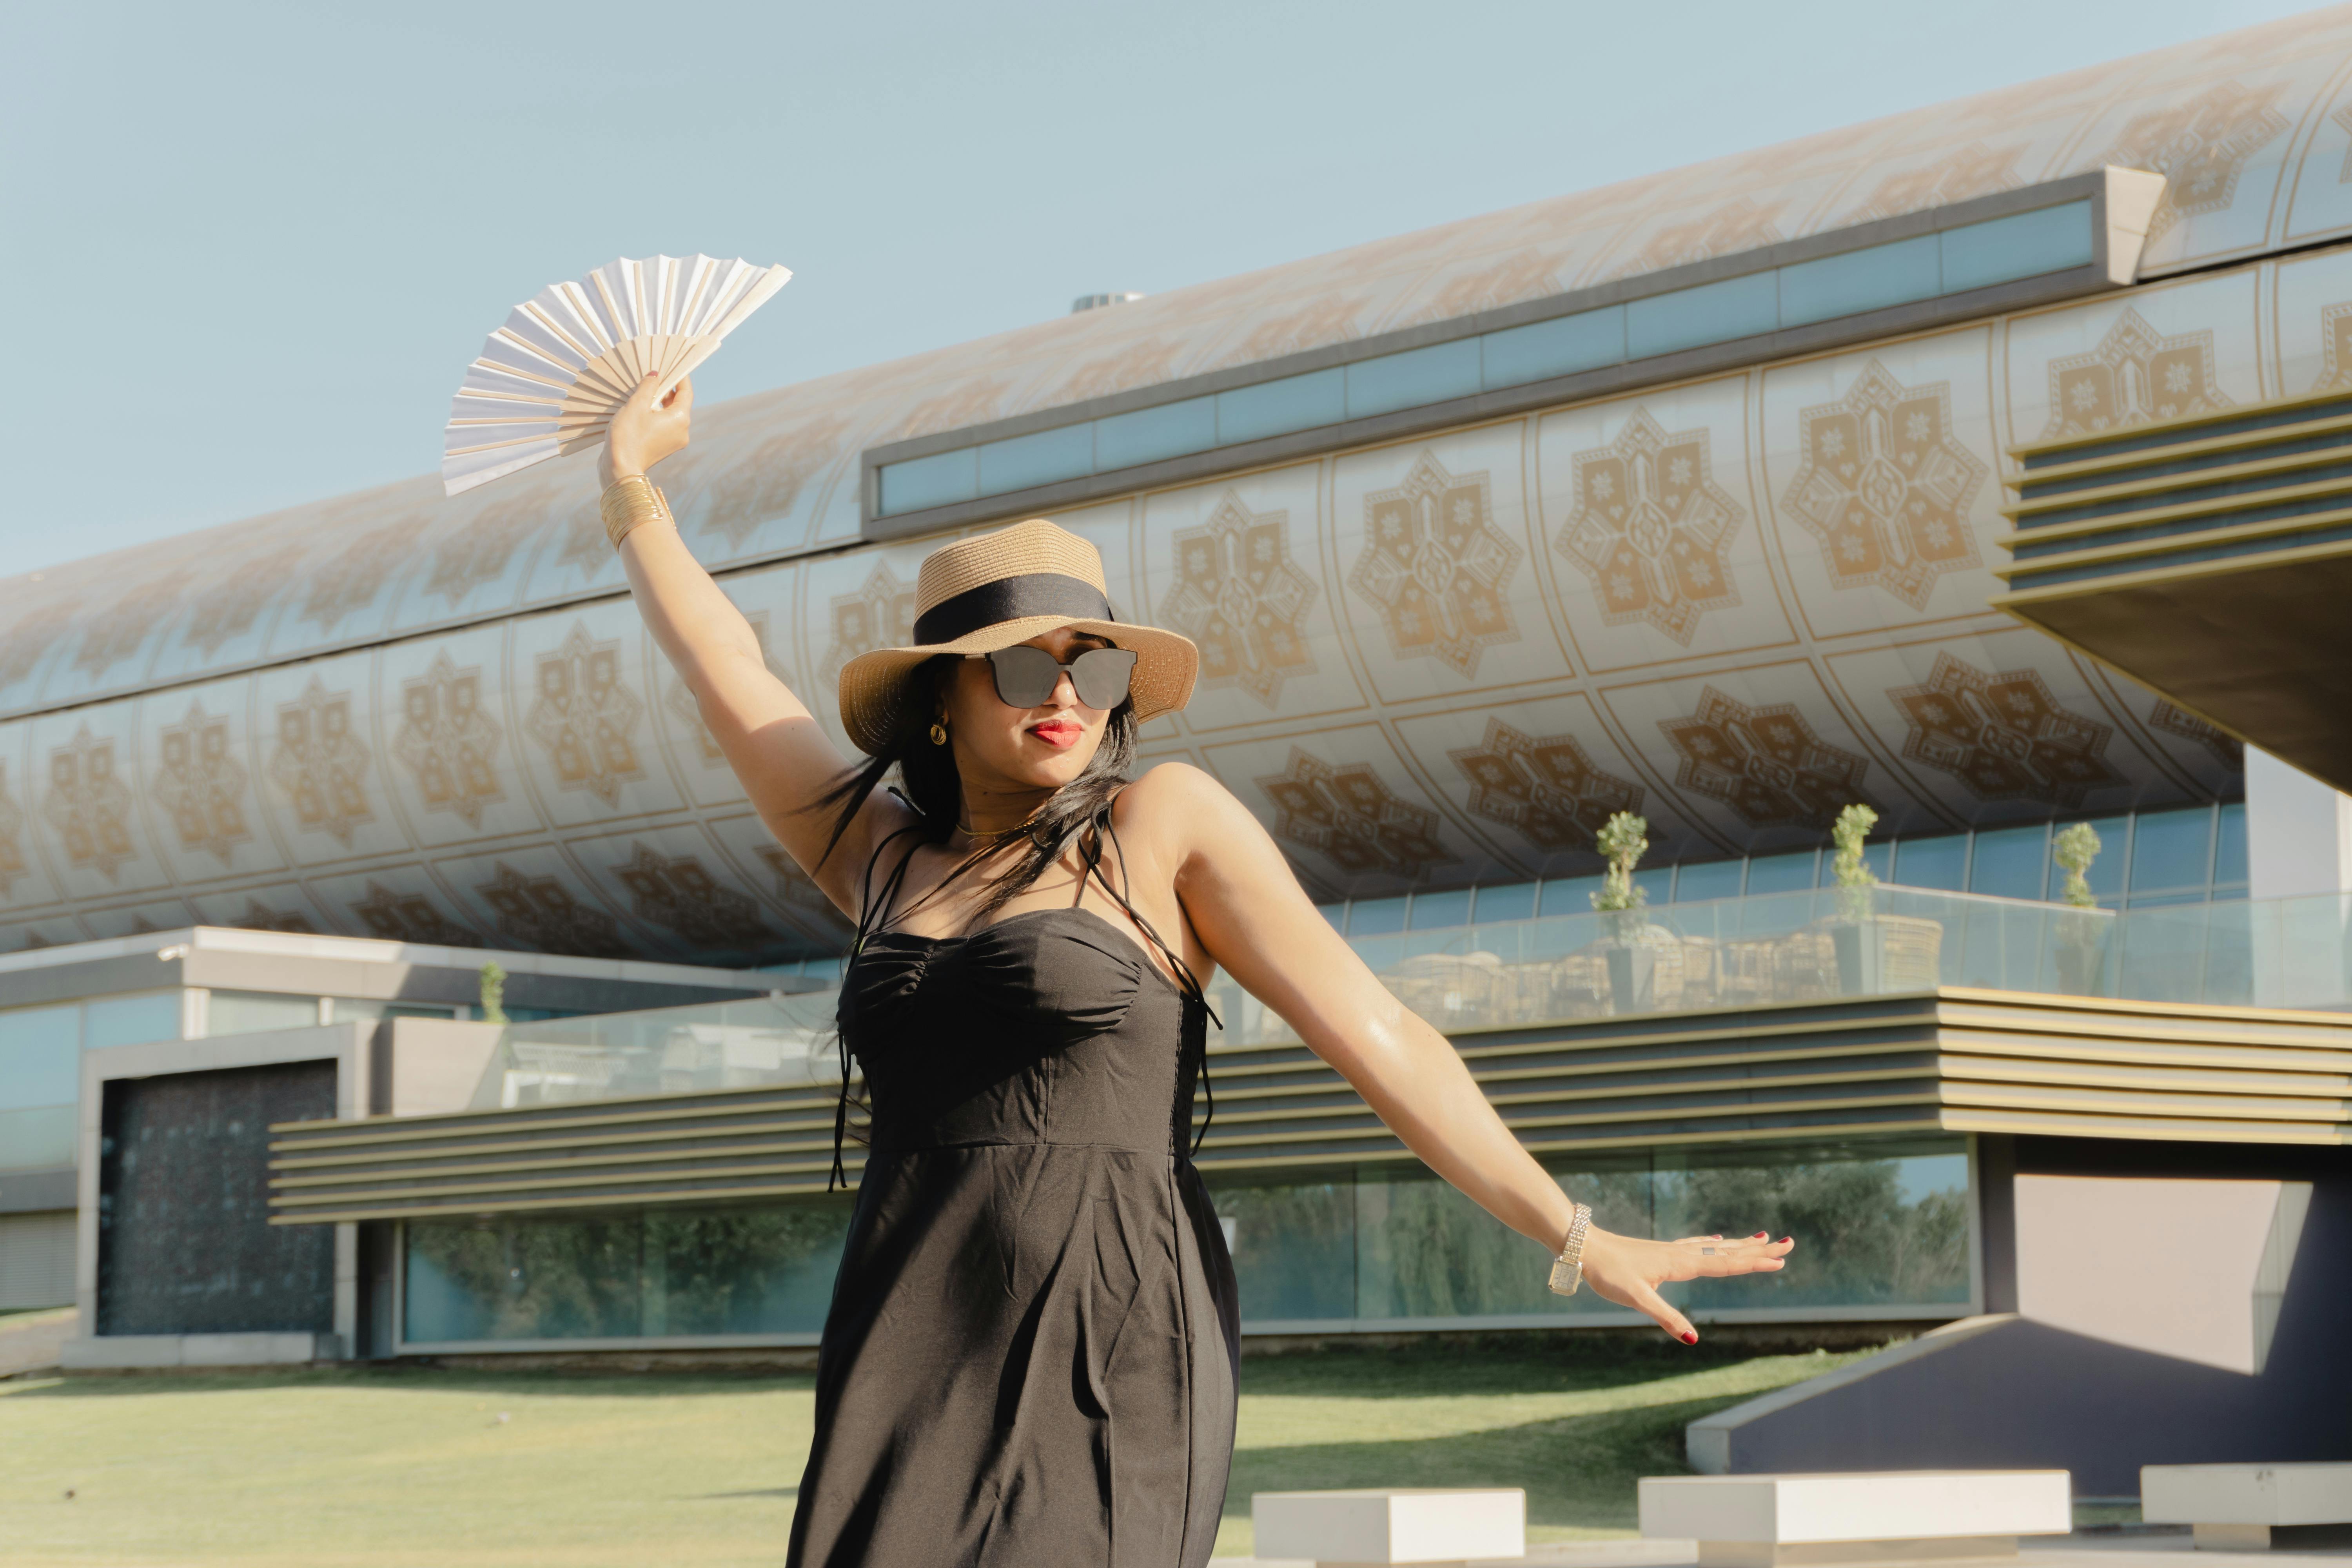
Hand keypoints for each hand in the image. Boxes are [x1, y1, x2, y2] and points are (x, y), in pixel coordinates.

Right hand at [599, 373, 692, 486]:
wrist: (619, 470)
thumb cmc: (628, 436)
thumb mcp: (636, 405)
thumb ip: (648, 387)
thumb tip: (655, 375)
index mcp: (681, 419)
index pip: (686, 392)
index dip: (680, 378)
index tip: (673, 365)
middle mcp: (682, 431)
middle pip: (678, 404)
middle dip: (667, 389)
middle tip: (655, 375)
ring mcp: (673, 442)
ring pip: (669, 415)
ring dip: (659, 402)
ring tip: (643, 390)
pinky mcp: (663, 448)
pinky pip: (663, 425)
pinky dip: (655, 415)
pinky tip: (640, 408)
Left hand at [1577, 1226, 1792, 1343]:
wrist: (1584, 1247)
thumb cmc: (1608, 1272)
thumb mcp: (1637, 1299)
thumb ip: (1666, 1317)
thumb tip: (1693, 1339)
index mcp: (1680, 1264)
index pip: (1725, 1264)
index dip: (1754, 1263)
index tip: (1781, 1260)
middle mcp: (1681, 1253)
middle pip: (1728, 1251)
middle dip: (1759, 1250)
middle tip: (1790, 1243)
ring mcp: (1672, 1250)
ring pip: (1715, 1246)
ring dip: (1741, 1244)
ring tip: (1764, 1238)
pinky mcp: (1662, 1251)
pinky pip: (1697, 1245)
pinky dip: (1714, 1243)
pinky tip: (1716, 1240)